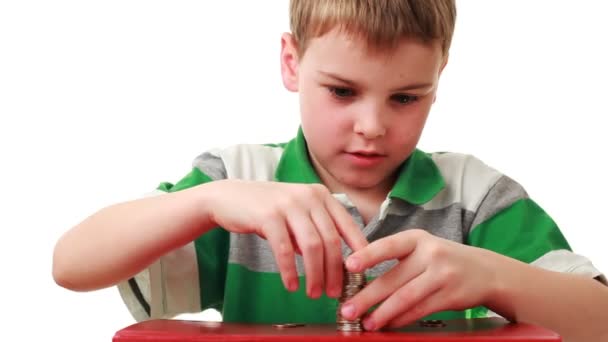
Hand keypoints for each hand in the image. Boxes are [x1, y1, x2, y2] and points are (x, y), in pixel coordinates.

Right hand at [206, 179, 367, 297]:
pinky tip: (291, 285)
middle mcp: (308, 196)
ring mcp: (288, 204)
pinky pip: (285, 249)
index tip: (360, 274)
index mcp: (320, 195)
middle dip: (335, 271)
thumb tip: (337, 265)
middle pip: (331, 240)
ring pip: (312, 246)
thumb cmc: (267, 210)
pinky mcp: (268, 216)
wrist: (228, 197)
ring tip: (313, 293)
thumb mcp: (297, 214)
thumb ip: (316, 231)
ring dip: (315, 274)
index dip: (358, 251)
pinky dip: (290, 271)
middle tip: (333, 292)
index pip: (347, 225)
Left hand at [340, 229, 498, 329]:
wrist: (486, 271)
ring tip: (366, 323)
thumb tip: (358, 277)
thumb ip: (396, 258)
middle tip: (347, 309)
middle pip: (392, 278)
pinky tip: (388, 324)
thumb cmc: (443, 259)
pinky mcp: (450, 295)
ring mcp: (442, 275)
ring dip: (383, 313)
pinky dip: (401, 319)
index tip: (349, 266)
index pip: (388, 245)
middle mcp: (430, 253)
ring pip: (405, 297)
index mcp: (417, 238)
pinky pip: (419, 310)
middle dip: (366, 296)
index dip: (368, 255)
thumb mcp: (423, 248)